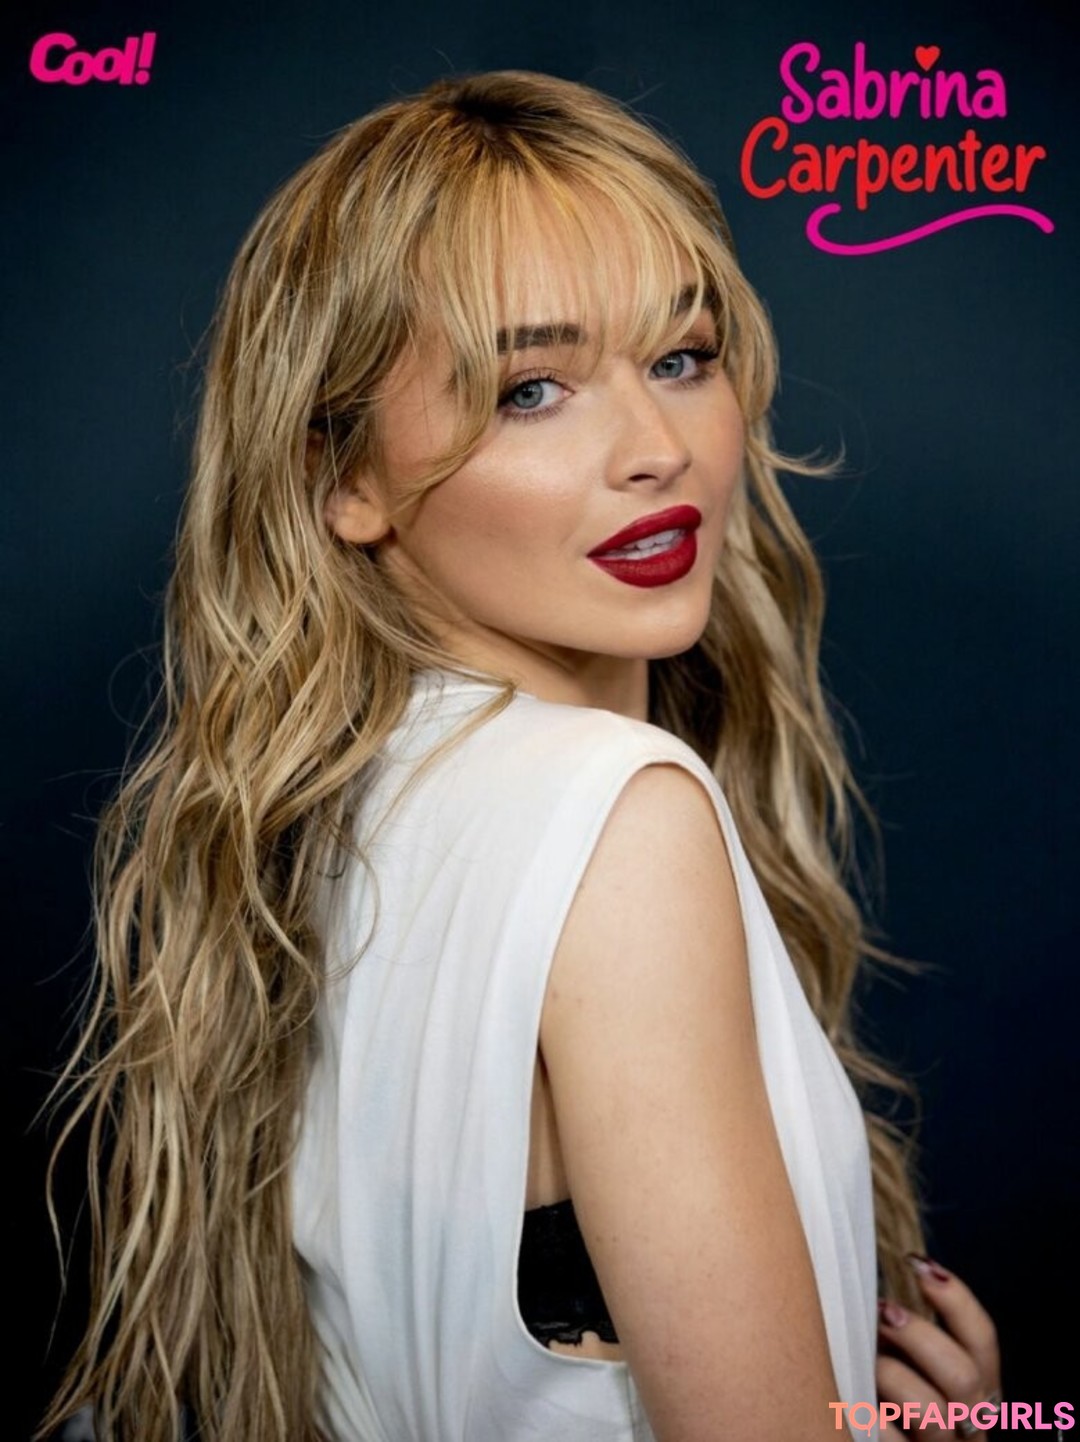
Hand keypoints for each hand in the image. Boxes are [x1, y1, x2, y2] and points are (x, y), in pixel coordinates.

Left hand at [876, 1256, 1000, 1439]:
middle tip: (880, 1312)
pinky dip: (869, 1416)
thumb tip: (888, 1281)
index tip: (918, 1265)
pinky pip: (891, 1441)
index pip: (983, 1341)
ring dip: (892, 1375)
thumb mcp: (911, 1365)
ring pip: (931, 1411)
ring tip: (864, 1363)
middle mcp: (967, 1425)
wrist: (870, 1441)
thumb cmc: (888, 1400)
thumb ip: (911, 1335)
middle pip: (965, 1376)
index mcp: (974, 1392)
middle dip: (919, 1336)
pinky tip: (850, 1401)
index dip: (957, 1300)